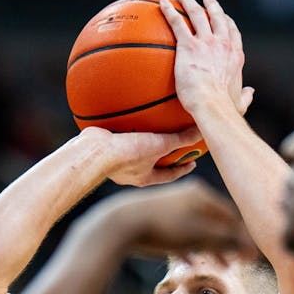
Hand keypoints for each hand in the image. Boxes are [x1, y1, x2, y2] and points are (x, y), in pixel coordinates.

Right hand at [80, 126, 201, 186]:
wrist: (93, 151)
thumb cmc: (126, 154)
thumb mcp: (159, 145)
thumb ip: (180, 139)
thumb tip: (201, 132)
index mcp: (144, 177)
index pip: (169, 175)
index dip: (182, 168)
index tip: (192, 162)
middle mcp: (130, 172)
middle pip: (151, 164)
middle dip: (162, 155)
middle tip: (173, 144)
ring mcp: (115, 161)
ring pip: (133, 151)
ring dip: (141, 141)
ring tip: (149, 127)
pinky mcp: (104, 148)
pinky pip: (118, 139)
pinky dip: (124, 129)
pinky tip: (126, 115)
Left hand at [105, 180, 256, 260]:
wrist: (119, 224)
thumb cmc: (163, 228)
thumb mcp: (200, 236)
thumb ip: (227, 241)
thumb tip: (250, 249)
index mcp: (202, 195)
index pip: (232, 216)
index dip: (243, 238)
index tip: (251, 258)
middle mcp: (187, 196)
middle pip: (216, 222)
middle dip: (228, 244)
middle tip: (237, 263)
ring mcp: (171, 207)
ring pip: (198, 229)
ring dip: (211, 247)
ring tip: (219, 265)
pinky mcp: (155, 219)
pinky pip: (179, 234)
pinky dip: (188, 247)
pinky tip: (188, 262)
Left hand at [160, 0, 252, 115]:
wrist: (212, 105)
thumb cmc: (225, 108)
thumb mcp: (240, 102)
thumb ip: (246, 96)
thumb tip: (251, 92)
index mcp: (235, 55)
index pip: (233, 33)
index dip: (228, 23)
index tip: (224, 17)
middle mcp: (222, 44)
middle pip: (217, 17)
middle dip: (211, 5)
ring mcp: (206, 42)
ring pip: (197, 13)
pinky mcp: (188, 45)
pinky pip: (177, 22)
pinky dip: (169, 10)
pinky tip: (161, 3)